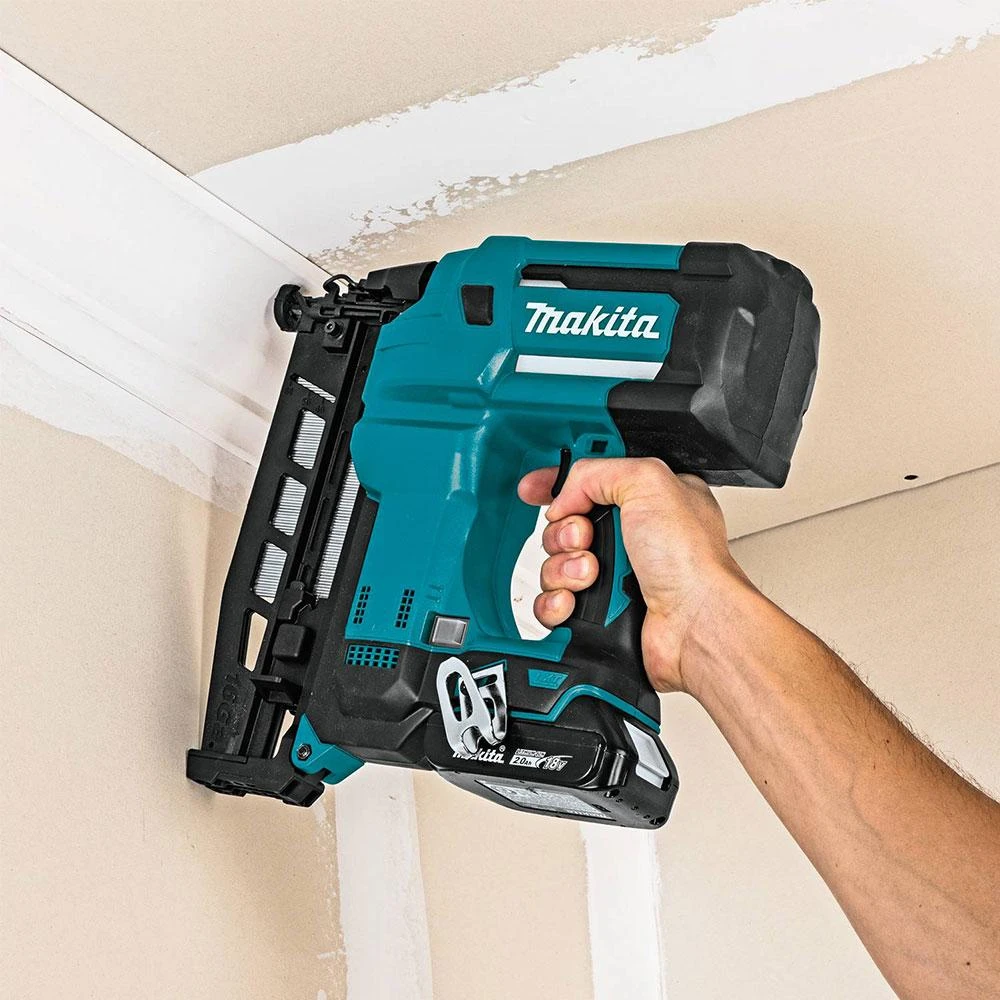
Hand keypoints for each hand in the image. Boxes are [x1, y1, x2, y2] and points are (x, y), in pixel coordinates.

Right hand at [517, 458, 749, 693]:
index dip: (558, 483)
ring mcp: (613, 577)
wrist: (693, 624)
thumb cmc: (691, 561)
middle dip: (564, 531)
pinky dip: (556, 601)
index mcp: (647, 500)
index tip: (535, 488)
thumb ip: (597, 471)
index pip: (590, 481)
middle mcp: (629, 539)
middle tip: (585, 539)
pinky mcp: (598, 612)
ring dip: (563, 568)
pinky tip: (574, 601)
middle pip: (565, 525)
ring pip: (554, 565)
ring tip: (592, 574)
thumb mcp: (648, 482)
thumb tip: (563, 496)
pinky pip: (552, 602)